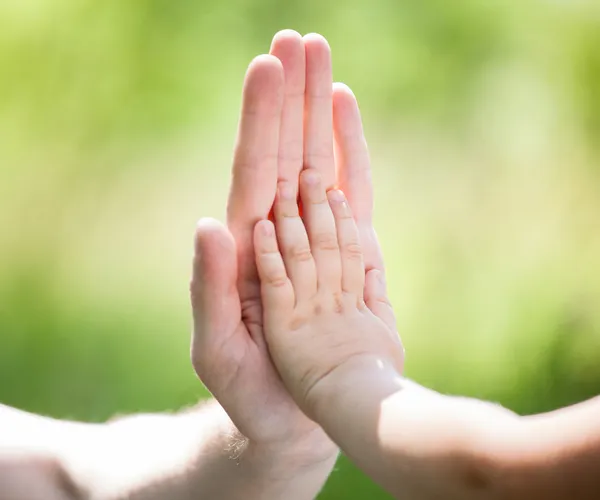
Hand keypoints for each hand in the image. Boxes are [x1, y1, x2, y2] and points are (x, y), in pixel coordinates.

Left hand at [190, 30, 387, 459]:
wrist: (293, 418)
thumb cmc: (250, 392)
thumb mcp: (216, 349)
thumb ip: (212, 290)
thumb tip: (211, 224)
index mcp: (245, 249)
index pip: (252, 171)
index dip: (260, 120)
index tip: (268, 67)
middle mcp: (277, 234)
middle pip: (285, 152)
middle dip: (292, 97)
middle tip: (300, 40)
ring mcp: (313, 240)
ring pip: (316, 162)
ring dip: (319, 112)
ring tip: (324, 61)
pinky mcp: (347, 255)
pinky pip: (349, 196)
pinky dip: (348, 155)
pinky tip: (345, 119)